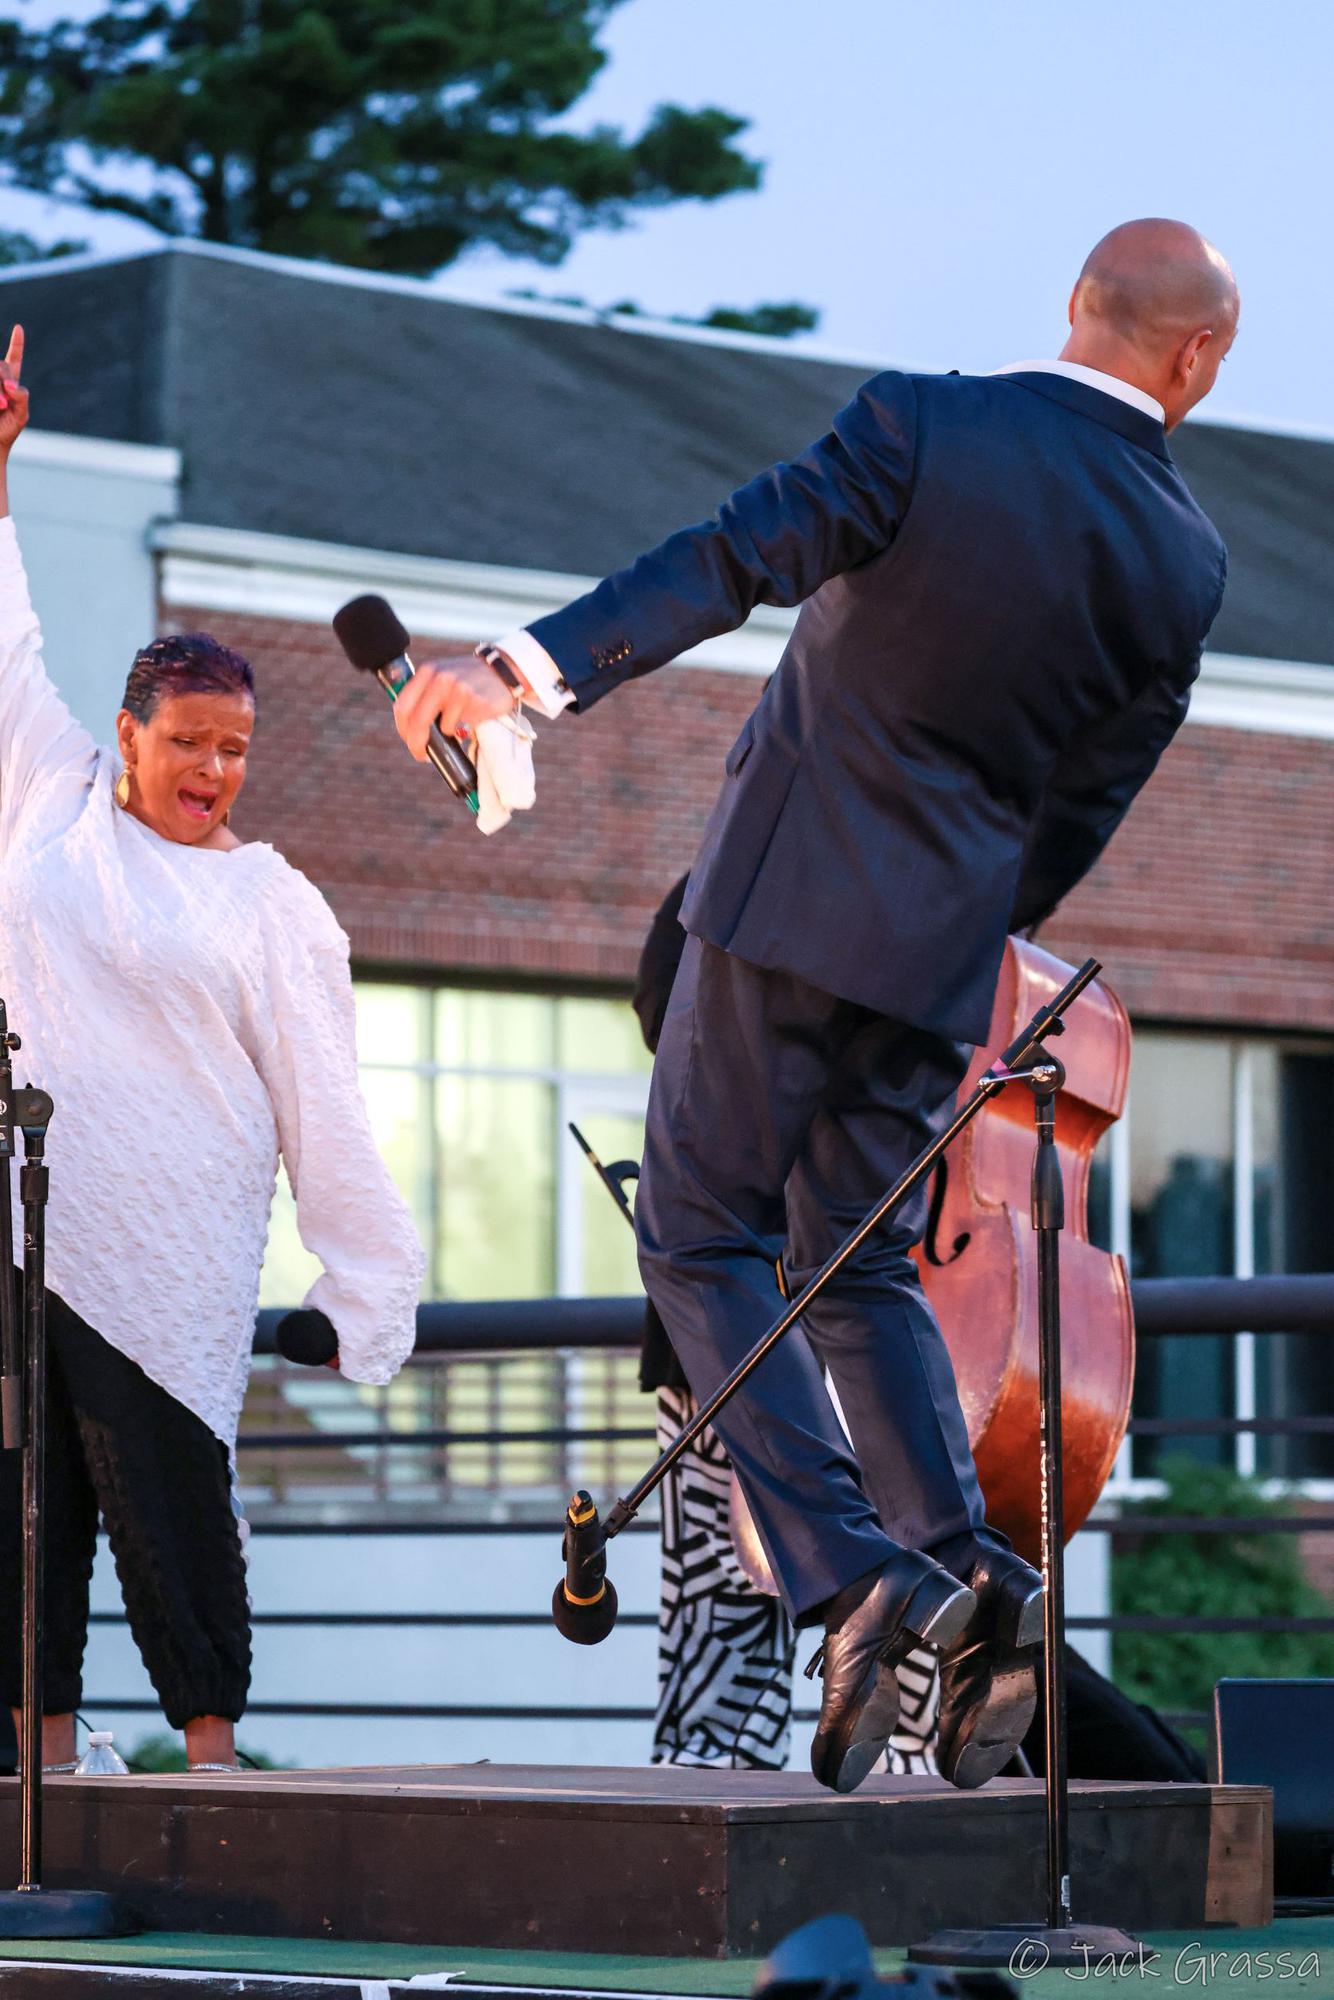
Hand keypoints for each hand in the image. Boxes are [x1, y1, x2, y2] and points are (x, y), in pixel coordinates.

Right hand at [0, 326, 26, 455]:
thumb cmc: (5, 432)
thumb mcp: (21, 416)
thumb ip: (22, 397)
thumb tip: (11, 383)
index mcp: (9, 383)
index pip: (13, 360)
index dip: (16, 344)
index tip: (18, 329)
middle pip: (0, 366)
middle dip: (3, 383)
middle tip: (3, 405)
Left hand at [391, 649, 514, 757]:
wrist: (502, 670)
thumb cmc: (468, 679)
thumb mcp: (441, 676)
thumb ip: (423, 694)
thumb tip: (409, 729)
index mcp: (427, 672)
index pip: (402, 706)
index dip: (403, 729)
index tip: (409, 741)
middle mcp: (441, 678)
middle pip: (418, 721)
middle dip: (417, 744)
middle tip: (422, 755)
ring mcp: (459, 689)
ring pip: (444, 728)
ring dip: (450, 734)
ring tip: (459, 725)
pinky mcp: (477, 701)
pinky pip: (464, 728)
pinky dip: (466, 730)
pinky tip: (473, 717)